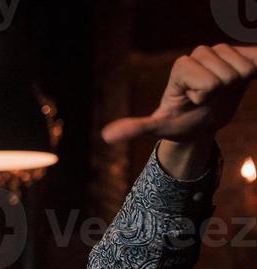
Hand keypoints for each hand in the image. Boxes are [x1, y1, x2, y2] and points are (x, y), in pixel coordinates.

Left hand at [102, 44, 254, 146]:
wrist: (205, 122)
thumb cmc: (181, 123)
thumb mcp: (159, 128)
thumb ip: (136, 128)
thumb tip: (106, 136)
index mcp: (182, 66)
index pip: (208, 80)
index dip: (204, 95)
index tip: (194, 101)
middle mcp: (201, 53)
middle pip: (226, 74)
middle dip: (220, 92)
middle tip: (209, 98)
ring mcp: (223, 52)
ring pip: (243, 68)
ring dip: (237, 86)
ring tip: (222, 92)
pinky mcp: (243, 54)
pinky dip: (256, 67)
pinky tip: (248, 78)